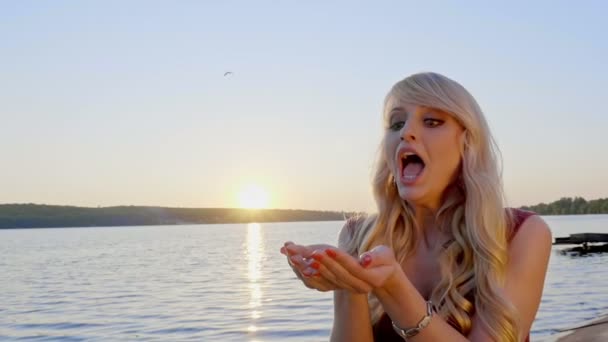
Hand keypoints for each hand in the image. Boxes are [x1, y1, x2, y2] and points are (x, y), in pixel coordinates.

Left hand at [281, 242, 400, 292]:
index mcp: (370, 279)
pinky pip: (324, 283)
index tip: (326, 249)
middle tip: (310, 252)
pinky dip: (313, 274)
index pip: (351, 268)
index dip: (339, 259)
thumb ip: (375, 257)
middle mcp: (359, 286)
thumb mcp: (385, 255)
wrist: (385, 274)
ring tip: (301, 256)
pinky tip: (301, 265)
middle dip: (323, 262)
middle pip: (337, 274)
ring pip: (329, 280)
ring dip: (314, 268)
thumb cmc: (386, 260)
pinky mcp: (341, 287)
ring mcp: (349, 289)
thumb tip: (364, 260)